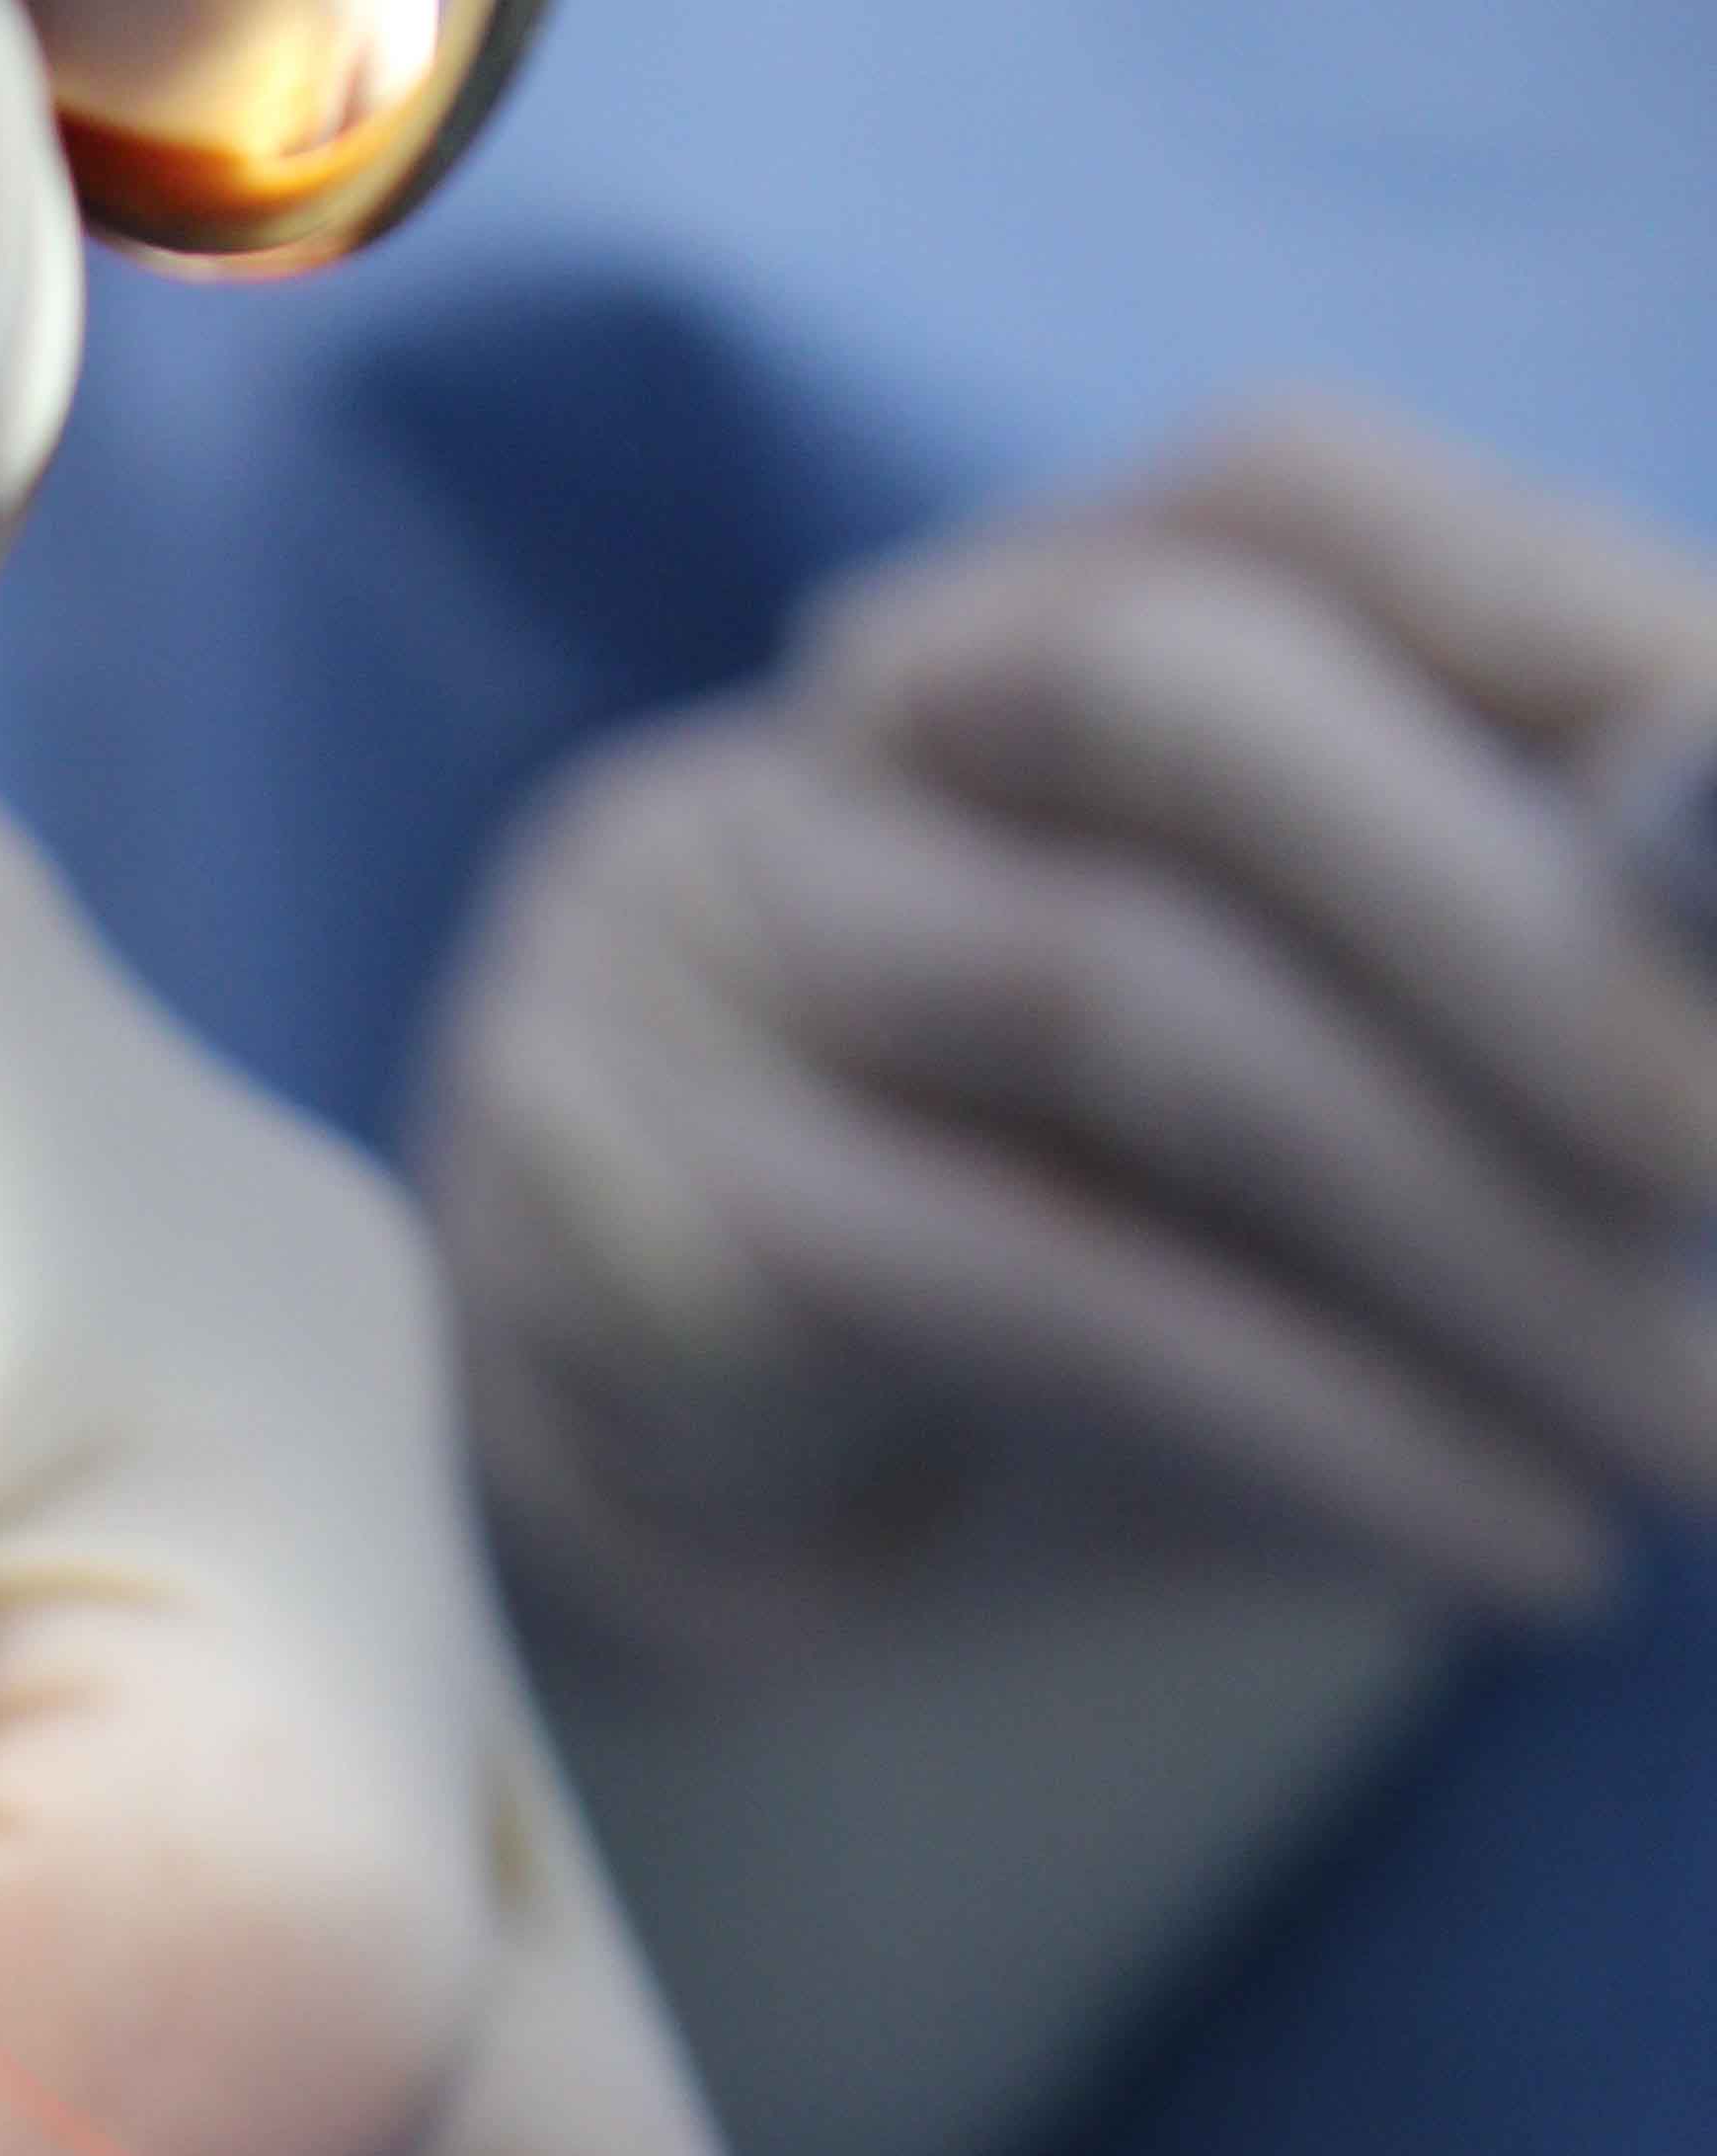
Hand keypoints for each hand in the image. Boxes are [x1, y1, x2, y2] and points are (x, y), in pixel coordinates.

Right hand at [421, 392, 1716, 1651]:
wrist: (660, 1552)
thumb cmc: (1028, 1283)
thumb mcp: (1257, 1086)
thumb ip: (1473, 966)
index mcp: (987, 653)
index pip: (1262, 504)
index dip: (1543, 597)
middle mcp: (812, 767)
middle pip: (1163, 697)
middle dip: (1512, 921)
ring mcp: (689, 986)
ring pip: (1107, 997)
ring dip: (1465, 1231)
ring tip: (1685, 1430)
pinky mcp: (642, 1245)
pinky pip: (1027, 1297)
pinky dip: (1319, 1425)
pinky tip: (1508, 1541)